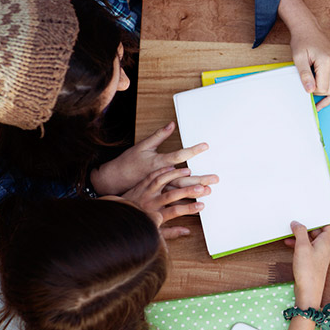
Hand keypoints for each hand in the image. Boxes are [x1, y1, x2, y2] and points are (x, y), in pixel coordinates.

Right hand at [91, 122, 208, 194]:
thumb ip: (159, 135)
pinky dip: (185, 204)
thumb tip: (172, 123)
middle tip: (215, 178)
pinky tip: (197, 205)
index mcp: (158, 162)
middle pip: (183, 178)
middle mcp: (160, 176)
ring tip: (209, 191)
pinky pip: (172, 203)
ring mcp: (158, 189)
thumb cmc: (129, 161)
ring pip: (179, 192)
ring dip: (194, 192)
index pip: (178, 155)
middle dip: (200, 178)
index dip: (192, 150)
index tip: (205, 146)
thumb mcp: (143, 146)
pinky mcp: (156, 197)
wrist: (113, 179)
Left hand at [119, 166, 215, 238]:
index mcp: (155, 215)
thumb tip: (186, 232)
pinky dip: (162, 170)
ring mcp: (145, 193)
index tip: (202, 205)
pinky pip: (151, 176)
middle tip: (202, 187)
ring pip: (161, 181)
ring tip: (189, 171)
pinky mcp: (140, 185)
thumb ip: (171, 232)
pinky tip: (172, 166)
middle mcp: (151, 203)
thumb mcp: (153, 233)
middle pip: (172, 195)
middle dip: (188, 190)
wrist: (115, 216)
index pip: (175, 211)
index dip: (189, 208)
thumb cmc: (137, 225)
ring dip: (176, 175)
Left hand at [277, 0, 329, 110]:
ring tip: (323, 105)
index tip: (307, 88)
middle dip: (322, 96)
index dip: (314, 91)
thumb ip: (305, 75)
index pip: (323, 87)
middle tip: (312, 98)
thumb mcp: (299, 58)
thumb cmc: (302, 42)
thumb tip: (310, 91)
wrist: (308, 29)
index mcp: (327, 61)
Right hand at [283, 222, 329, 309]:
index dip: (324, 218)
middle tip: (298, 222)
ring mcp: (318, 255)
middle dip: (308, 226)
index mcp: (326, 242)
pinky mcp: (312, 262)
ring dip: (301, 236)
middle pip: (318, 232)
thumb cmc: (309, 272)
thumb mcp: (302, 247)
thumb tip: (296, 223)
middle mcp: (324, 248)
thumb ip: (299, 232)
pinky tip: (289, 244)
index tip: (315, 212)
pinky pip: (306, 248)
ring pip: (311, 240)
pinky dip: (299, 244)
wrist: (308, 292)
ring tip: (290, 233)